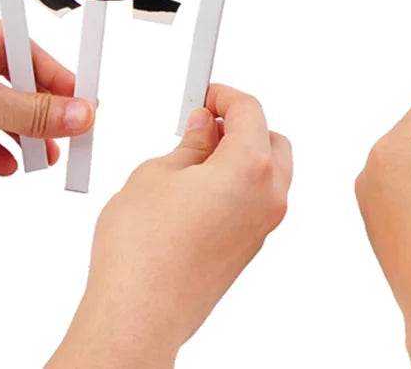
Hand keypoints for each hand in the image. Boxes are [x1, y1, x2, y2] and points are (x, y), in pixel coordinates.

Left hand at [0, 0, 93, 181]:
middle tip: (69, 129)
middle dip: (38, 110)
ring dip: (18, 132)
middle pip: (11, 78)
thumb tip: (79, 114)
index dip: (56, 76)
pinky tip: (9, 164)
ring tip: (43, 155)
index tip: (82, 97)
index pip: (24, 47)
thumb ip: (36, 111)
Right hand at [49, 85, 291, 367]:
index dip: (225, 96)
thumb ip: (189, 144)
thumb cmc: (144, 251)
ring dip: (242, 156)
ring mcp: (263, 226)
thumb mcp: (156, 174)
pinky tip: (200, 190)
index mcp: (251, 167)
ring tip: (196, 158)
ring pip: (268, 173)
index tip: (207, 95)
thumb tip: (203, 128)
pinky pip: (257, 201)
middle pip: (270, 140)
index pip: (250, 110)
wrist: (140, 316)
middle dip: (241, 125)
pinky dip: (239, 185)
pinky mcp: (251, 248)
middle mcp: (268, 196)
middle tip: (203, 125)